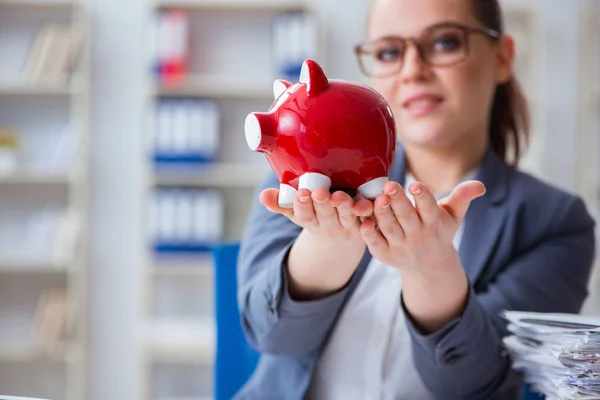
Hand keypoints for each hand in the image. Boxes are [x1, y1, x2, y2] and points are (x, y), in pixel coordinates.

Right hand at [260, 187, 372, 243]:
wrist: (341, 239)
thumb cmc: (315, 216)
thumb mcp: (296, 212)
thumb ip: (281, 203)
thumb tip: (263, 195)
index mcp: (311, 222)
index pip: (304, 216)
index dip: (302, 206)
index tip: (300, 193)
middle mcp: (330, 226)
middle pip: (325, 216)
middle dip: (322, 204)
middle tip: (318, 192)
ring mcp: (349, 225)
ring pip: (347, 217)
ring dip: (344, 207)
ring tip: (339, 197)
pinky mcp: (366, 222)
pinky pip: (368, 217)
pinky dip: (368, 211)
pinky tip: (368, 204)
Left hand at [360, 180, 485, 276]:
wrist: (429, 264)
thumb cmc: (439, 229)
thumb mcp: (453, 215)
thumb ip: (462, 197)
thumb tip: (480, 185)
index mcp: (434, 223)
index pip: (429, 208)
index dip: (423, 197)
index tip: (416, 184)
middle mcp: (417, 235)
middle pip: (406, 217)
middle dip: (398, 201)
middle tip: (389, 185)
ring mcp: (400, 246)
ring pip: (389, 228)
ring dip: (382, 214)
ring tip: (378, 198)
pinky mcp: (384, 254)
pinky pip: (375, 244)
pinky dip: (368, 234)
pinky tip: (363, 221)